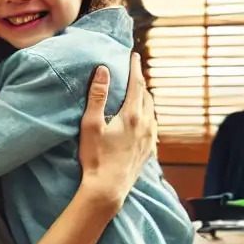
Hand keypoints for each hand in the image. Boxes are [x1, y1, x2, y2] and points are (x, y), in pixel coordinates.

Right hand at [78, 53, 155, 209]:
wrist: (108, 188)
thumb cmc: (96, 157)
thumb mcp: (91, 124)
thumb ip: (97, 96)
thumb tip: (104, 70)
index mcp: (131, 114)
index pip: (136, 83)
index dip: (135, 67)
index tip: (134, 55)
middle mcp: (145, 124)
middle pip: (146, 95)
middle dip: (140, 82)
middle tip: (133, 73)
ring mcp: (149, 138)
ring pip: (151, 111)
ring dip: (145, 99)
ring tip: (137, 94)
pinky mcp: (149, 151)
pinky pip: (152, 126)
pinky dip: (147, 116)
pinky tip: (142, 120)